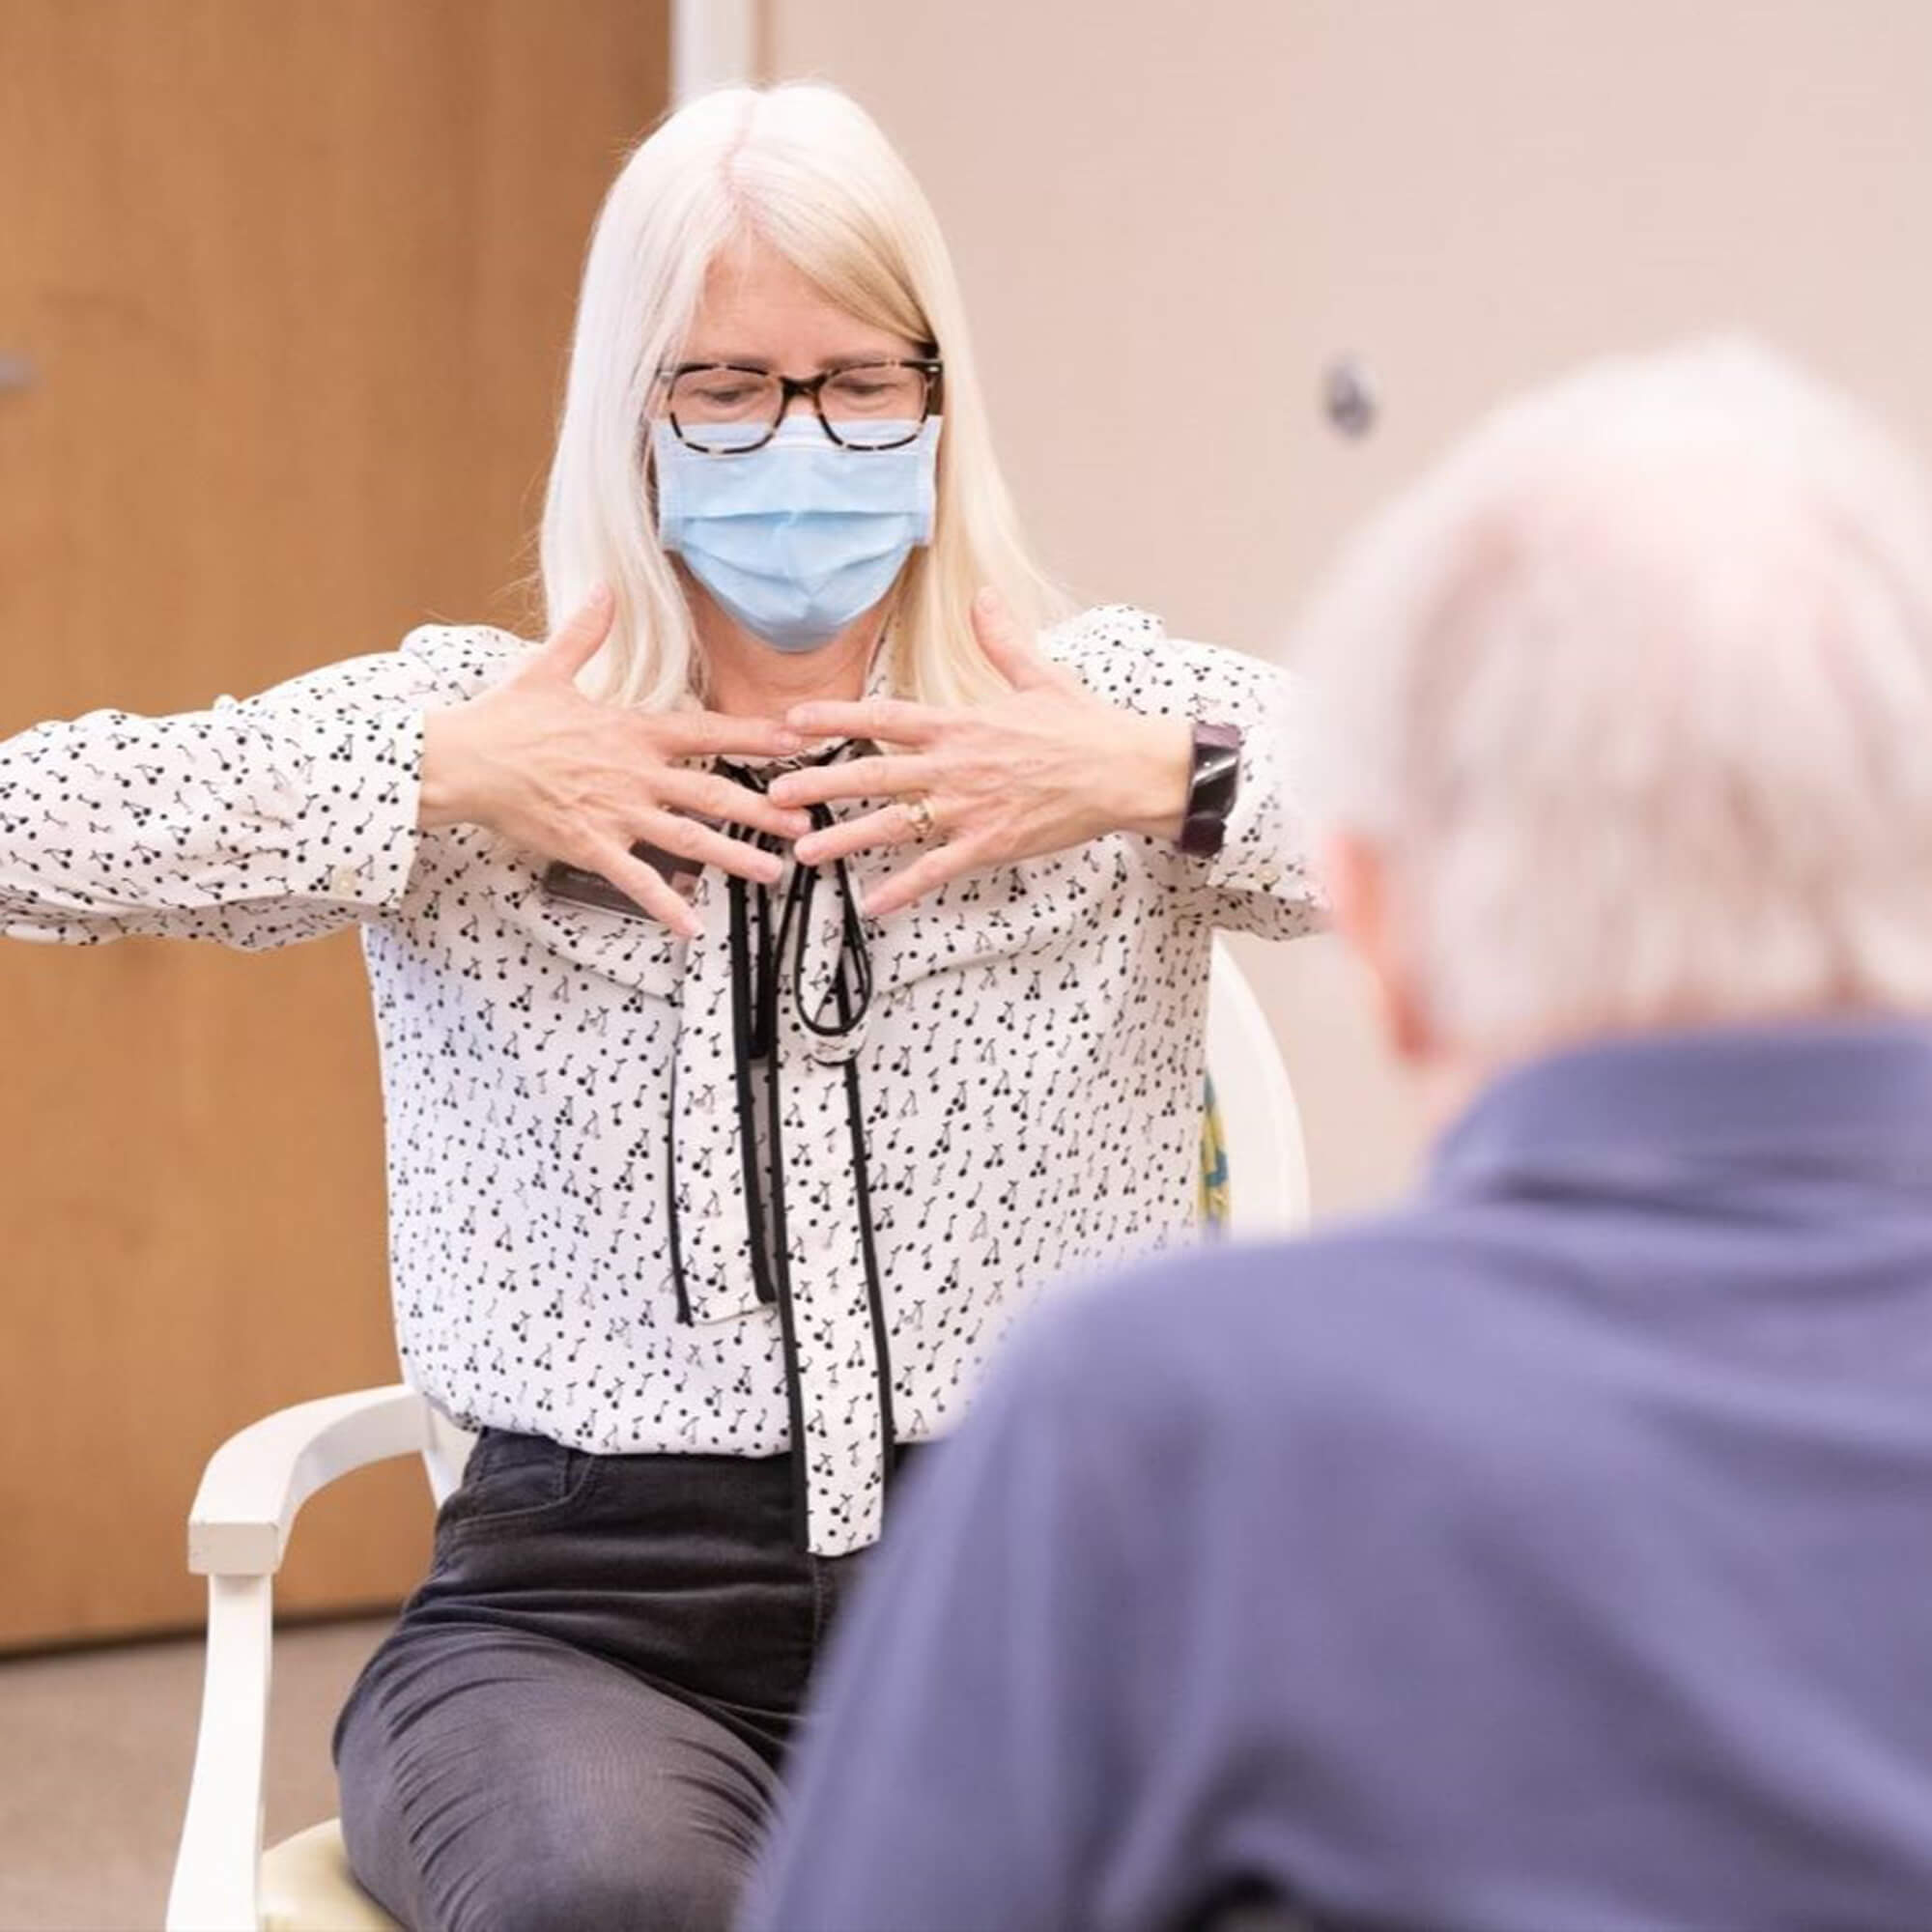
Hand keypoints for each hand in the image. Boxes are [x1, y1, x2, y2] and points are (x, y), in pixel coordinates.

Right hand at [420, 588, 812, 937]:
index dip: (755, 735)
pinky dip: (666, 904)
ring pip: (688, 839)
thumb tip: (603, 589)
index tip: (796, 740)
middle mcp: (635, 773)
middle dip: (764, 809)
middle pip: (712, 793)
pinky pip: (636, 880)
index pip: (708, 731)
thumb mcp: (548, 668)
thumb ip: (585, 632)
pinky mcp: (591, 846)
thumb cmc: (504, 719)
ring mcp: (616, 813)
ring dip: (734, 857)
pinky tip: (693, 927)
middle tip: (805, 820)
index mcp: (633, 731)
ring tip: (773, 872)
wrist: (461, 762)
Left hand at [768, 589, 1191, 916]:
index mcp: (961, 723)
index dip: (834, 716)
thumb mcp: (1039, 676)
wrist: (1125, 771)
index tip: (792, 720)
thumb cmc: (1084, 727)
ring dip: (846, 838)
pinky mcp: (990, 843)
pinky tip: (873, 904)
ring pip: (895, 824)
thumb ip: (1001, 640)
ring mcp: (969, 807)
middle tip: (776, 795)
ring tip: (805, 852)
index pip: (884, 715)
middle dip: (820, 783)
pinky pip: (937, 869)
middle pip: (874, 772)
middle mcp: (955, 765)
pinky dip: (904, 888)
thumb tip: (986, 595)